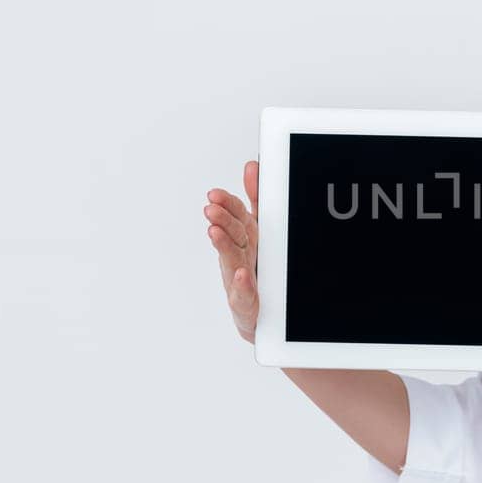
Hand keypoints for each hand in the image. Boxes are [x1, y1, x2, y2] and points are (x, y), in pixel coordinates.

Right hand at [205, 159, 260, 343]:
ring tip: (215, 232)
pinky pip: (244, 295)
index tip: (214, 194)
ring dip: (224, 245)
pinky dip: (243, 284)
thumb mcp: (263, 232)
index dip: (226, 204)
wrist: (270, 317)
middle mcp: (241, 256)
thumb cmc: (262, 270)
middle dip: (221, 220)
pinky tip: (241, 274)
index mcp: (247, 238)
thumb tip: (252, 165)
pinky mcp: (246, 305)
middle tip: (211, 208)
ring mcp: (241, 281)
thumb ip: (258, 200)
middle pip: (233, 235)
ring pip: (232, 260)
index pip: (236, 216)